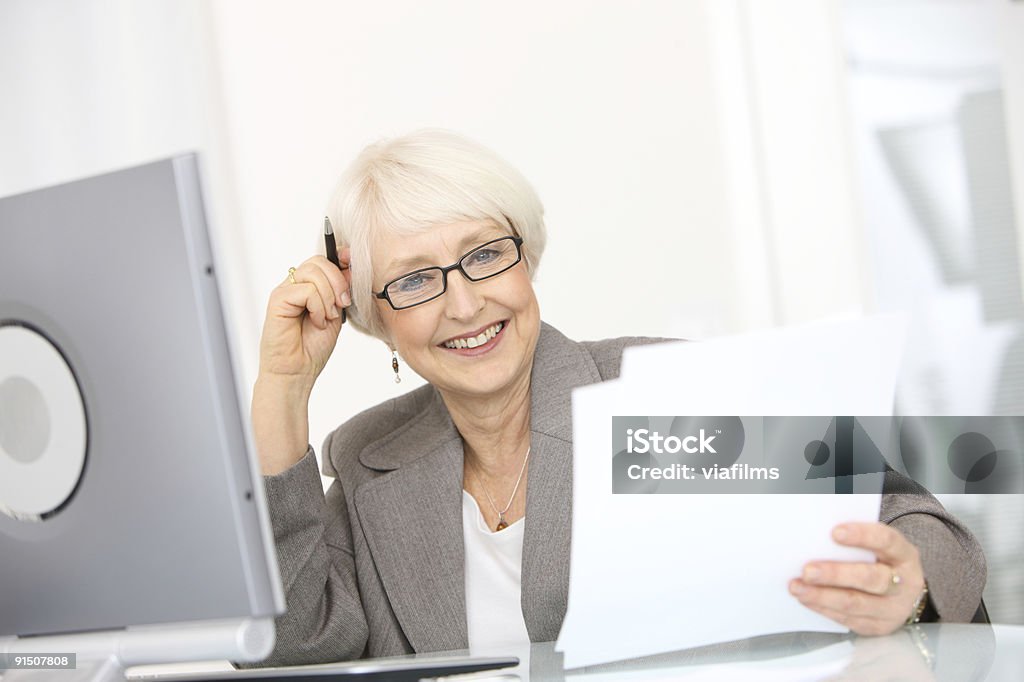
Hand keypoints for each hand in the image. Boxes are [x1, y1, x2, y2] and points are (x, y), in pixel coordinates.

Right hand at [258, 248, 352, 385]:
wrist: (297, 371)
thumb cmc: (313, 347)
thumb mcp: (335, 313)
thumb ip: (341, 291)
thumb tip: (352, 269)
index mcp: (307, 286)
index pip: (324, 260)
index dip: (340, 259)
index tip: (353, 267)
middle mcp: (294, 285)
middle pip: (319, 261)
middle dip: (338, 281)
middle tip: (342, 304)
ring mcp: (284, 291)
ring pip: (313, 272)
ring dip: (329, 296)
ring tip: (327, 317)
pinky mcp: (278, 300)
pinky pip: (306, 290)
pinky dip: (318, 307)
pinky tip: (316, 322)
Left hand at [789, 522, 925, 635]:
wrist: (904, 594)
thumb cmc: (881, 561)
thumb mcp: (878, 547)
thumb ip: (856, 542)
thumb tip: (817, 536)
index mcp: (904, 555)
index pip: (887, 541)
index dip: (863, 536)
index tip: (835, 532)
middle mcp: (904, 583)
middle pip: (871, 579)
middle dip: (836, 574)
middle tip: (807, 571)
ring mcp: (893, 609)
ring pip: (856, 603)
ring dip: (822, 596)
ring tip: (797, 587)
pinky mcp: (878, 626)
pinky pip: (848, 619)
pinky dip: (823, 608)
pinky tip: (806, 599)